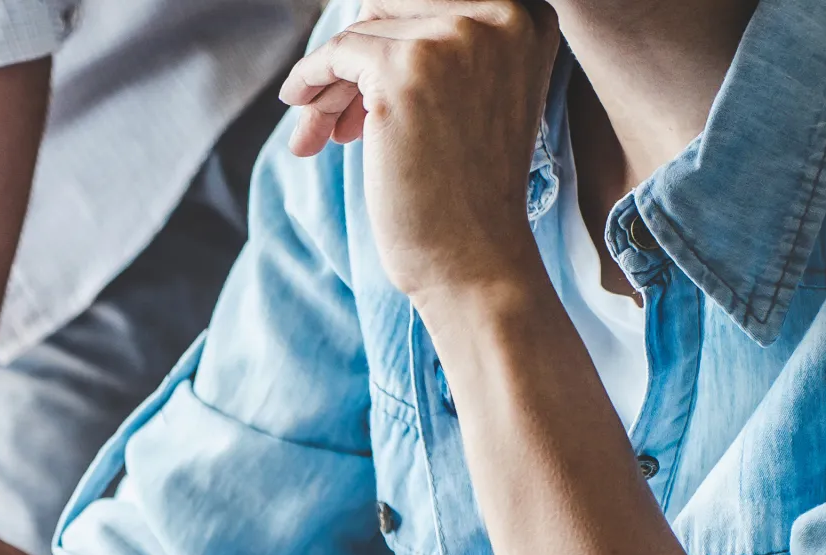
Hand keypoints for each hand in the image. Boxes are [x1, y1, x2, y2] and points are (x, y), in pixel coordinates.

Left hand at [279, 0, 557, 297]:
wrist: (472, 258)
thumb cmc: (465, 190)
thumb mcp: (472, 94)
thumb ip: (439, 45)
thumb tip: (362, 12)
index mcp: (526, 15)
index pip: (427, 0)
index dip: (387, 37)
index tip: (361, 83)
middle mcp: (501, 14)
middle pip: (391, 7)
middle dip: (355, 58)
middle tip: (332, 114)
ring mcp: (455, 38)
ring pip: (361, 33)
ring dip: (331, 84)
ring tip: (318, 130)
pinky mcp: (405, 71)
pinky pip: (337, 53)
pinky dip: (310, 78)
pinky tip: (298, 106)